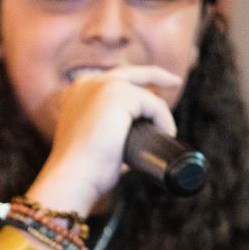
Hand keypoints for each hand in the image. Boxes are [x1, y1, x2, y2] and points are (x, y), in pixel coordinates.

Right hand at [37, 65, 181, 213]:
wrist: (73, 177)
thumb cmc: (84, 170)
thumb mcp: (96, 143)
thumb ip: (114, 133)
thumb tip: (141, 140)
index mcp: (77, 93)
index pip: (114, 80)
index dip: (138, 84)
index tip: (155, 90)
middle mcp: (88, 83)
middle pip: (134, 72)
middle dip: (157, 75)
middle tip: (175, 82)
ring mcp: (103, 86)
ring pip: (147, 96)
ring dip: (160, 117)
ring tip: (163, 137)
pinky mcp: (120, 94)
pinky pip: (155, 105)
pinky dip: (164, 121)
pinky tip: (165, 135)